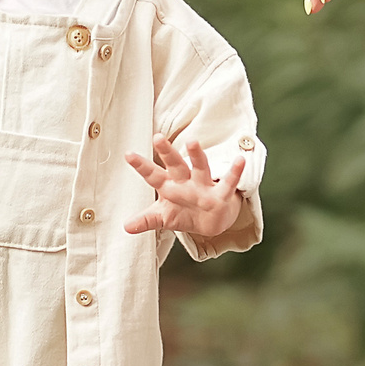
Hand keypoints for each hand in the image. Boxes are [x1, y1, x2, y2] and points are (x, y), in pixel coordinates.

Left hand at [123, 135, 246, 237]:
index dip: (142, 166)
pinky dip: (234, 172)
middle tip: (158, 138)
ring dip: (197, 156)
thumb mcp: (164, 217)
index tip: (128, 155)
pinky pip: (229, 183)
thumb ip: (146, 220)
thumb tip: (125, 227)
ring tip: (192, 142)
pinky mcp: (222, 195)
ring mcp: (204, 186)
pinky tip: (239, 160)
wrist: (211, 222)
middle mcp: (186, 182)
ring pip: (201, 168)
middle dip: (167, 153)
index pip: (153, 175)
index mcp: (170, 186)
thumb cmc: (184, 212)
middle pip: (175, 165)